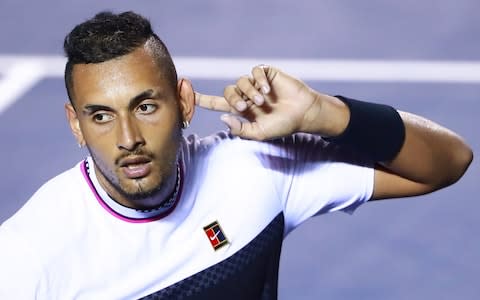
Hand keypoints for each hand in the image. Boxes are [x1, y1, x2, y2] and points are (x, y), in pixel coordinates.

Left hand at [196, 65, 345, 139]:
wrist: (303, 114)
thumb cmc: (282, 126)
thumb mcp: (259, 133)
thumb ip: (240, 129)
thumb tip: (222, 118)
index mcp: (241, 110)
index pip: (217, 103)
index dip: (202, 99)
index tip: (187, 93)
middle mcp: (246, 95)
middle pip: (228, 91)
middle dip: (234, 99)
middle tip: (245, 108)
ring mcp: (256, 84)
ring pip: (241, 81)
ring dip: (249, 92)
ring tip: (262, 101)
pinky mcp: (267, 74)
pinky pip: (255, 72)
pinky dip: (259, 81)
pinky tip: (268, 91)